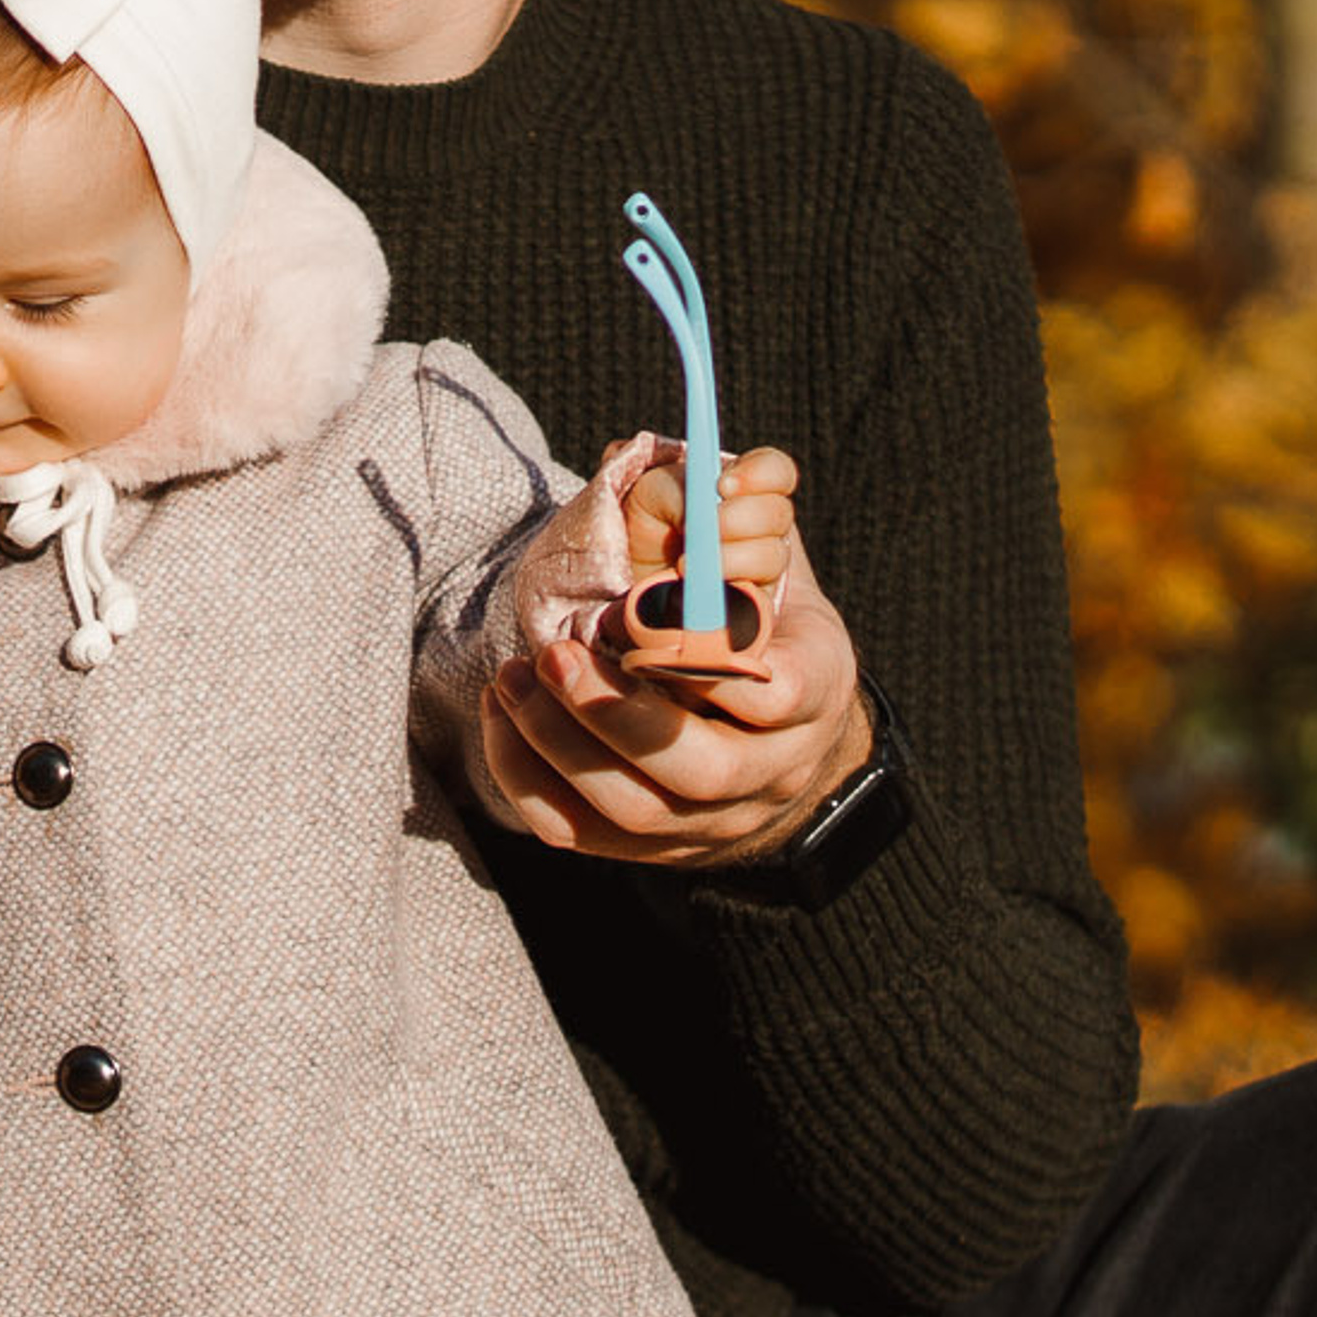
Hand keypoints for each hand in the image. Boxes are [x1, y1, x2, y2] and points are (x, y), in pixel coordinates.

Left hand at [484, 460, 869, 868]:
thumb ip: (754, 517)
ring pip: (632, 807)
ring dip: (559, 744)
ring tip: (511, 677)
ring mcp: (711, 822)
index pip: (778, 696)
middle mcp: (771, 771)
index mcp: (814, 693)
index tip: (647, 615)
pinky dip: (528, 777)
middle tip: (556, 655)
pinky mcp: (652, 845)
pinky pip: (578, 833)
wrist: (778, 734)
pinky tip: (502, 714)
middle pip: (698, 769)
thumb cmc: (764, 626)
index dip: (715, 664)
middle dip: (618, 714)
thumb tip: (715, 471)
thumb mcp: (777, 566)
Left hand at [622, 440, 799, 603]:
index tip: (723, 485)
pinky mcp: (754, 605)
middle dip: (741, 517)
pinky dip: (732, 593)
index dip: (760, 473)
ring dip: (732, 558)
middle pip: (778, 514)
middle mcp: (760, 525)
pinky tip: (702, 594)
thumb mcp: (652, 493)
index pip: (776, 472)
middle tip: (707, 526)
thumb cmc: (646, 522)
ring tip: (685, 567)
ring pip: (772, 556)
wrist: (629, 574)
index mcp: (743, 489)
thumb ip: (677, 490)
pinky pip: (761, 601)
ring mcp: (762, 567)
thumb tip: (700, 511)